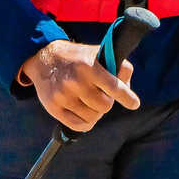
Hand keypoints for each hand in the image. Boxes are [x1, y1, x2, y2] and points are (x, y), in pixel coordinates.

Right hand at [17, 40, 137, 133]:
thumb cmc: (77, 58)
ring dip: (96, 113)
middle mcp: (76, 81)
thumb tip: (127, 86)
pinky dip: (86, 124)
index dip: (126, 97)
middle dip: (106, 103)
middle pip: (104, 106)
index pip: (113, 87)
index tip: (134, 104)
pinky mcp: (54, 107)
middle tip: (100, 97)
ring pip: (93, 118)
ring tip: (90, 104)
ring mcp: (63, 96)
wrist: (44, 58)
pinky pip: (78, 125)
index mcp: (89, 66)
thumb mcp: (97, 53)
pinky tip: (86, 116)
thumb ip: (117, 66)